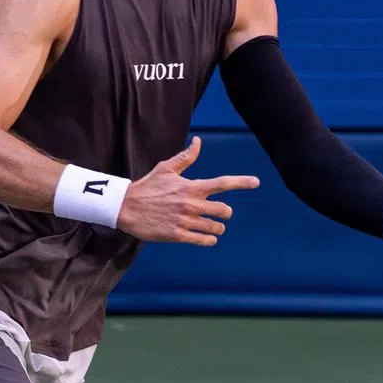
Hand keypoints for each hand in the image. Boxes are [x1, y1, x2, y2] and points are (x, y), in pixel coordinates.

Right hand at [116, 136, 259, 243]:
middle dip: (226, 212)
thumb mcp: (166, 169)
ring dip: (218, 227)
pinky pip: (203, 240)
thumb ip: (186, 157)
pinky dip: (209, 240)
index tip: (256, 182)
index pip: (222, 183)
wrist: (125, 208)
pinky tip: (208, 238)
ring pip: (216, 227)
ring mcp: (185, 221)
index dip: (242, 182)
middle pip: (224, 210)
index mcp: (191, 187)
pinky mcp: (177, 235)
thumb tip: (198, 141)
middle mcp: (191, 204)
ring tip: (214, 226)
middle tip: (221, 213)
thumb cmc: (147, 186)